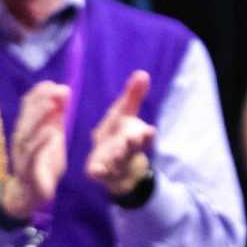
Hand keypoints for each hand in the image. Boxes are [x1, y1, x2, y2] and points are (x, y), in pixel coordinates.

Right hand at [0, 80, 71, 223]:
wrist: (30, 194)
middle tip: (57, 89)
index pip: (28, 105)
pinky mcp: (27, 169)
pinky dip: (41, 141)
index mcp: (27, 128)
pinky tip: (52, 132)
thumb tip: (63, 90)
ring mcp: (22, 153)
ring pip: (27, 131)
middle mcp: (21, 137)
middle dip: (41, 100)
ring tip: (52, 104)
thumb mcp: (53, 136)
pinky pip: (32, 154)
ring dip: (39, 116)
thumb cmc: (42, 162)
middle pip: (27, 114)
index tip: (54, 84)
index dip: (40, 93)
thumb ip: (57, 117)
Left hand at [86, 69, 156, 198]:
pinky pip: (101, 173)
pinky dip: (100, 173)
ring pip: (119, 161)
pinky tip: (95, 171)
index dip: (148, 134)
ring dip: (119, 157)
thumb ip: (133, 96)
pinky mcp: (103, 172)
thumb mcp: (125, 113)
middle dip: (133, 144)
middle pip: (133, 148)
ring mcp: (116, 164)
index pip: (146, 136)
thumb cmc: (119, 134)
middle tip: (134, 138)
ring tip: (118, 153)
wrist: (111, 163)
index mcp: (136, 136)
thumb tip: (143, 73)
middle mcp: (128, 151)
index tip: (150, 130)